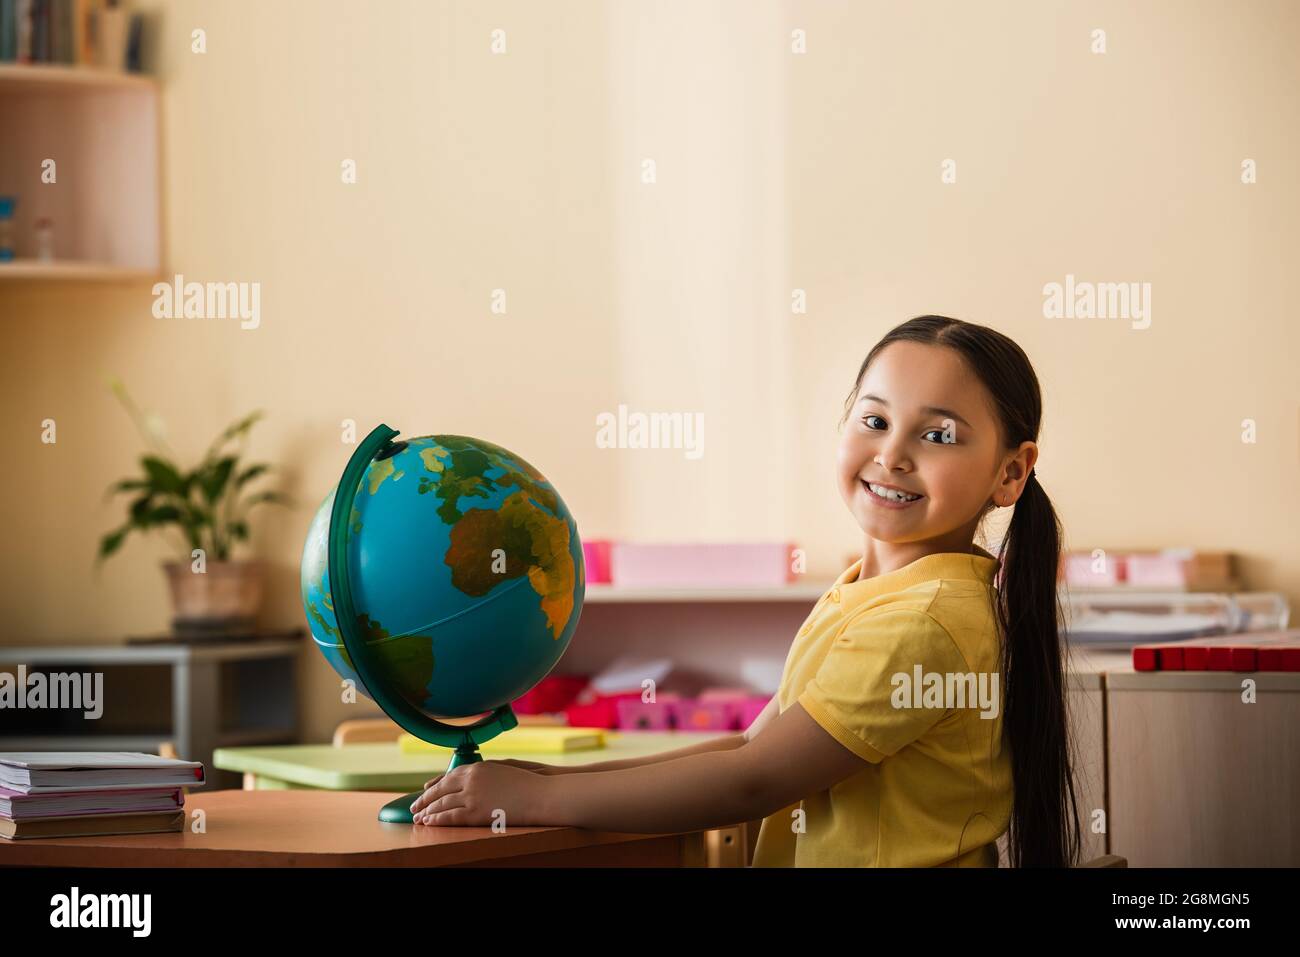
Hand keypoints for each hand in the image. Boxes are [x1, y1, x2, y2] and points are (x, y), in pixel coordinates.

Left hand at [409, 760, 553, 826]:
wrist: (541, 793)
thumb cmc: (528, 783)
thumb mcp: (503, 770)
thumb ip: (485, 773)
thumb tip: (473, 780)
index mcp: (478, 767)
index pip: (449, 775)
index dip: (435, 784)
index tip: (425, 789)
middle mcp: (471, 779)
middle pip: (441, 789)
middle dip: (425, 798)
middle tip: (414, 805)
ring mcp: (472, 795)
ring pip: (442, 804)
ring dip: (427, 810)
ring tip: (417, 817)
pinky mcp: (476, 812)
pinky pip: (450, 816)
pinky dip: (437, 819)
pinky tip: (428, 822)